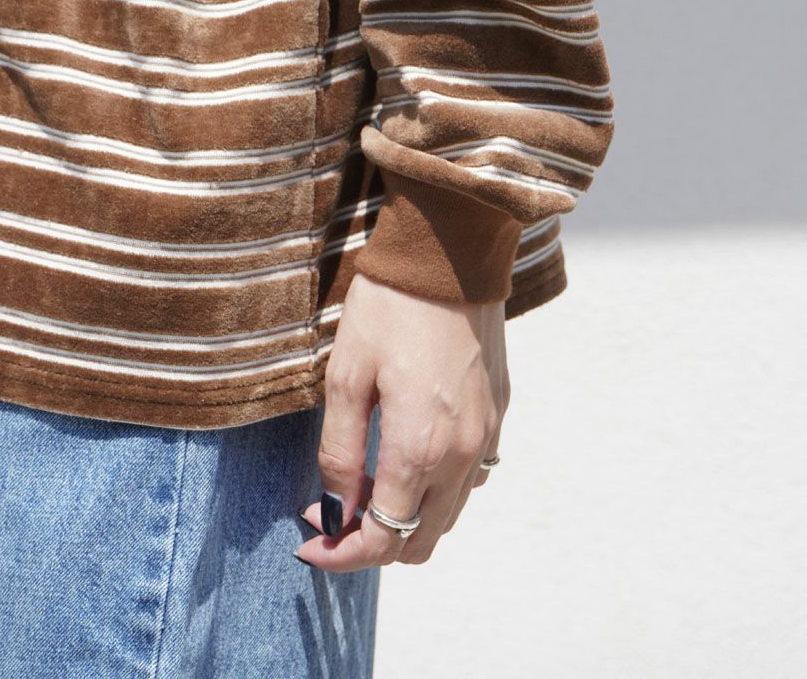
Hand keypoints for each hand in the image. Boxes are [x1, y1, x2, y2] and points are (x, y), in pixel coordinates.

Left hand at [294, 269, 509, 570]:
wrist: (451, 253)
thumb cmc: (389, 308)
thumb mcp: (345, 376)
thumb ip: (339, 452)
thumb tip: (334, 511)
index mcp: (419, 448)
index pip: (382, 538)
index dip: (341, 553)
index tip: (308, 541)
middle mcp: (462, 453)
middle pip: (420, 542)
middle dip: (371, 544)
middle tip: (331, 517)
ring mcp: (486, 433)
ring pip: (449, 515)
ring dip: (407, 519)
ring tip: (365, 489)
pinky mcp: (498, 411)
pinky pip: (472, 477)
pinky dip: (438, 489)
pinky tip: (408, 459)